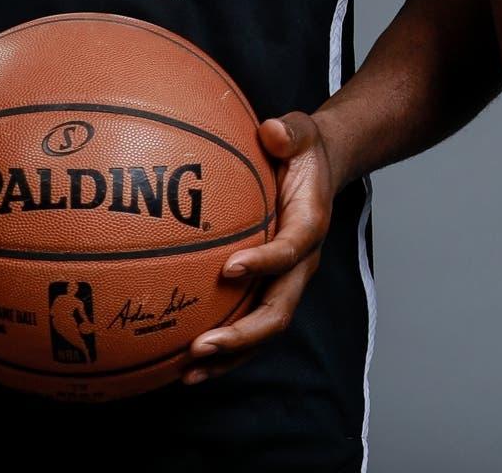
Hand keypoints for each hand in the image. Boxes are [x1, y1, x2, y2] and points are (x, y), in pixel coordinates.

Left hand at [182, 111, 334, 384]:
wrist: (320, 170)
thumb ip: (291, 131)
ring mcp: (285, 282)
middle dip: (242, 334)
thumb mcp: (301, 131)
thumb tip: (271, 130)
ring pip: (263, 330)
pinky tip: (181, 361)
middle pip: (279, 310)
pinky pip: (247, 324)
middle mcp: (301, 263)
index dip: (266, 263)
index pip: (293, 249)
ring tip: (187, 372)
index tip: (230, 269)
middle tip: (202, 345)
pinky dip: (221, 349)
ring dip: (229, 356)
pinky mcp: (268, 289)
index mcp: (310, 224)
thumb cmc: (301, 150)